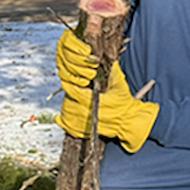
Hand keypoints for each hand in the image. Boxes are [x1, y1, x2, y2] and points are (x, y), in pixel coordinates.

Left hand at [53, 28, 157, 153]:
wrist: (131, 121)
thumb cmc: (125, 102)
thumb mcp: (120, 84)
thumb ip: (112, 71)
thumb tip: (107, 58)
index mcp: (100, 102)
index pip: (79, 94)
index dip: (71, 87)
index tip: (66, 81)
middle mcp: (93, 114)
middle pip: (71, 105)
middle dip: (67, 97)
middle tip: (68, 90)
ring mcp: (90, 124)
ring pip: (70, 117)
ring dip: (65, 108)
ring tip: (66, 100)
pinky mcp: (90, 131)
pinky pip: (72, 129)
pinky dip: (64, 124)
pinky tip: (58, 118)